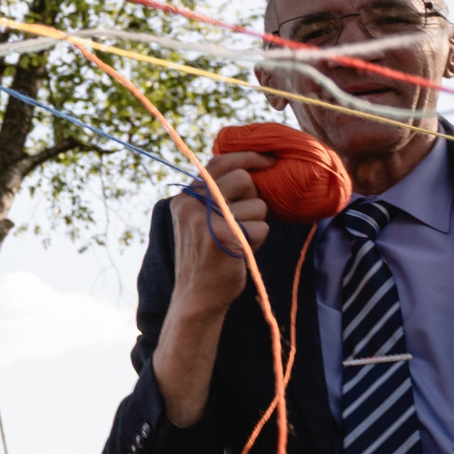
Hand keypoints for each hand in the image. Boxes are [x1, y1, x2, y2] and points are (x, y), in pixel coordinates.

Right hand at [167, 151, 271, 317]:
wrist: (196, 296)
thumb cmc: (206, 257)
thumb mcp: (198, 221)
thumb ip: (213, 197)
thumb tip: (249, 169)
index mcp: (184, 198)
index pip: (219, 162)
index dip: (248, 156)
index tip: (269, 160)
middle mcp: (191, 205)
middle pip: (243, 179)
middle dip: (254, 197)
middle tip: (245, 218)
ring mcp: (206, 221)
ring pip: (257, 204)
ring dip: (257, 222)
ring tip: (239, 240)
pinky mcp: (224, 237)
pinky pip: (261, 228)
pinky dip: (259, 241)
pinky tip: (241, 252)